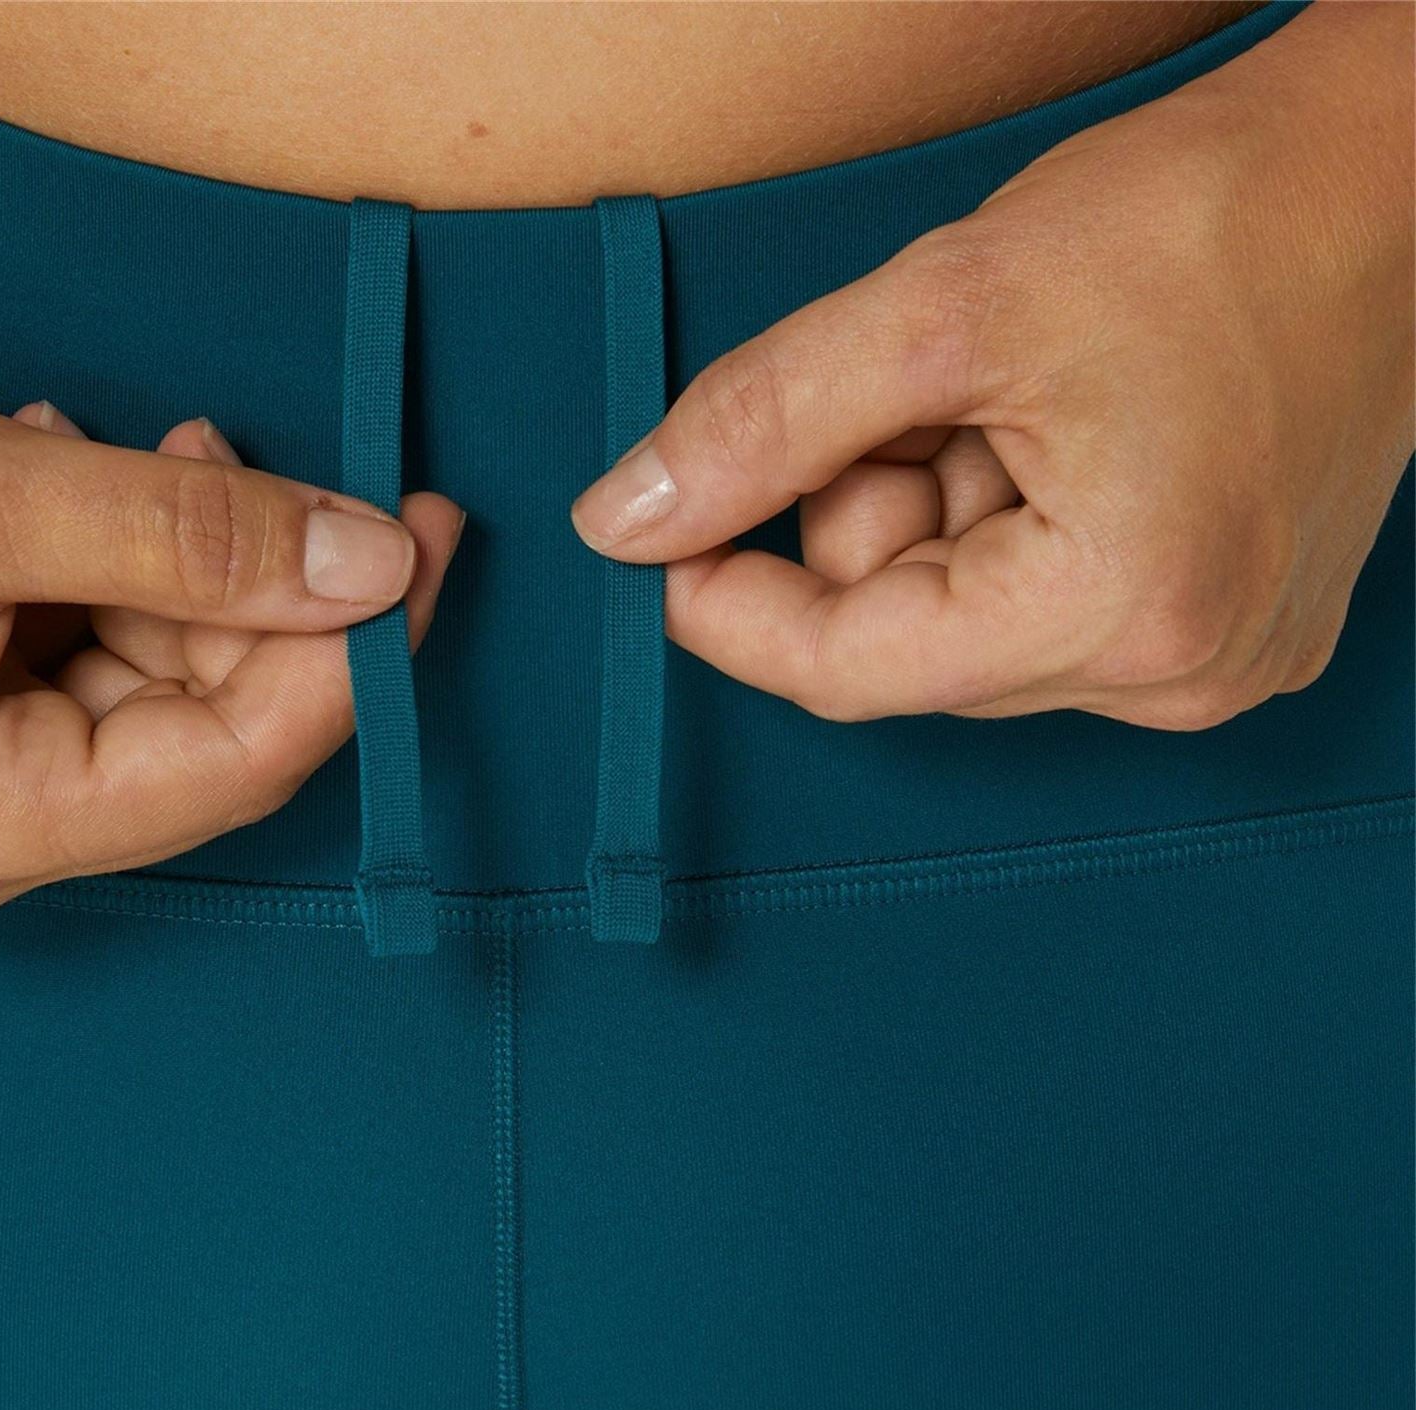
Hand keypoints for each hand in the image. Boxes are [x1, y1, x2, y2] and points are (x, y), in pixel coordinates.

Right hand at [0, 314, 461, 928]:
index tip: (422, 552)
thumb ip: (187, 533)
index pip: (231, 768)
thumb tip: (368, 564)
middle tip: (330, 487)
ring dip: (197, 567)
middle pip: (208, 732)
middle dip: (272, 601)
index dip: (350, 662)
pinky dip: (132, 570)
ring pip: (164, 685)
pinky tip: (95, 480)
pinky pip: (104, 659)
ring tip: (166, 452)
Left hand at [571, 2, 1413, 729]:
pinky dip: (1004, 531)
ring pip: (961, 631)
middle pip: (903, 647)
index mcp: (1123, 613)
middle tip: (932, 397)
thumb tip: (628, 521)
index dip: (729, 606)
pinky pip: (1036, 615)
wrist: (1396, 175)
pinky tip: (1062, 440)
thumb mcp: (942, 307)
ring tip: (1022, 402)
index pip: (847, 670)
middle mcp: (1179, 676)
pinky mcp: (1225, 633)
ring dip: (940, 516)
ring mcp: (1213, 664)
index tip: (666, 538)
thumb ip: (765, 423)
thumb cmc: (1211, 216)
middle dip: (872, 519)